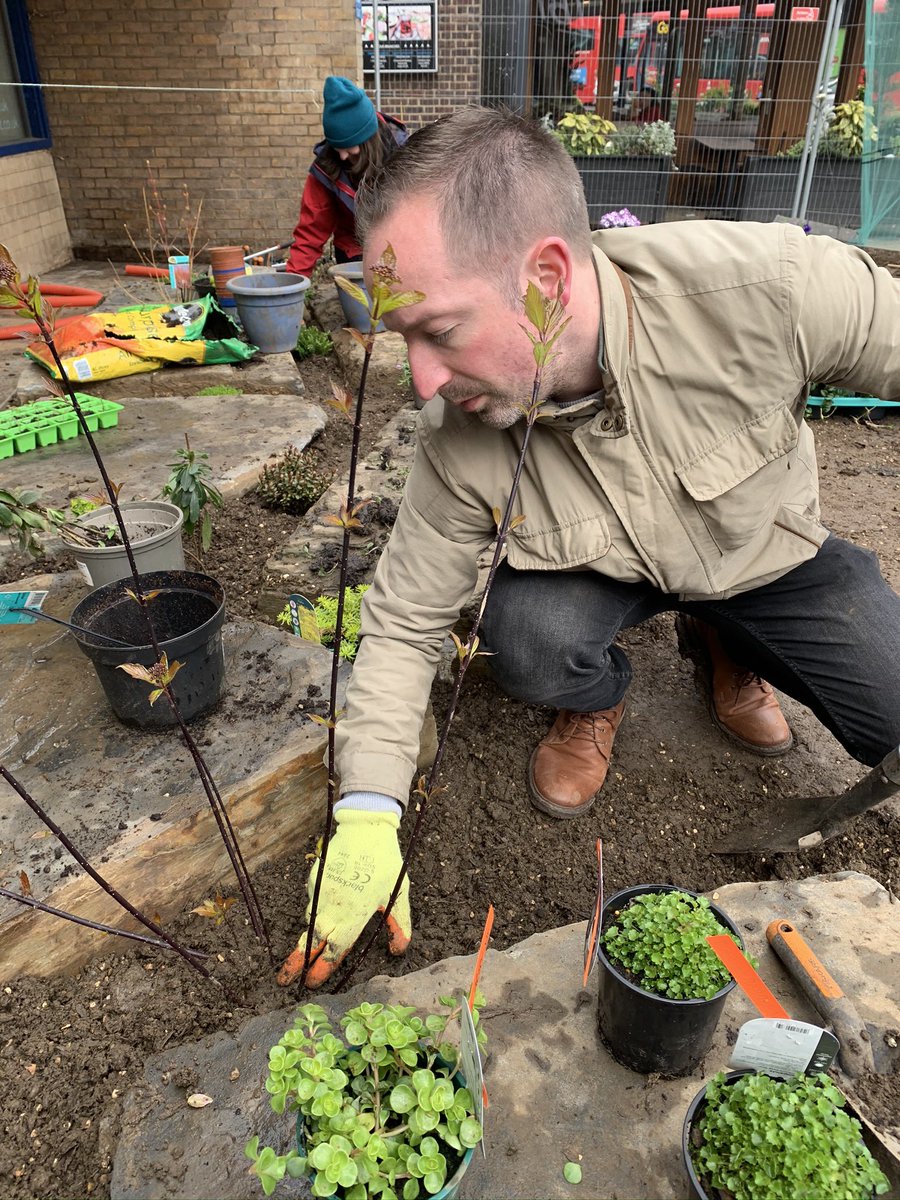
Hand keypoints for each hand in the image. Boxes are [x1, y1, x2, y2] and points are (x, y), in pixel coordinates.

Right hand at [277, 808, 410, 986]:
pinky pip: (313, 900)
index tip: (311, 983)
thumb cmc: (385, 863)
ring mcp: (320, 893)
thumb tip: (399, 950)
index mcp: (354, 917)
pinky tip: (327, 906)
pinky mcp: (314, 879)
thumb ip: (399, 924)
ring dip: (308, 937)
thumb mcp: (398, 894)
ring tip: (305, 950)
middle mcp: (333, 908)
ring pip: (310, 922)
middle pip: (311, 942)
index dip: (323, 969)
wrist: (365, 829)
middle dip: (296, 963)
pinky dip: (316, 908)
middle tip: (285, 980)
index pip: (335, 951)